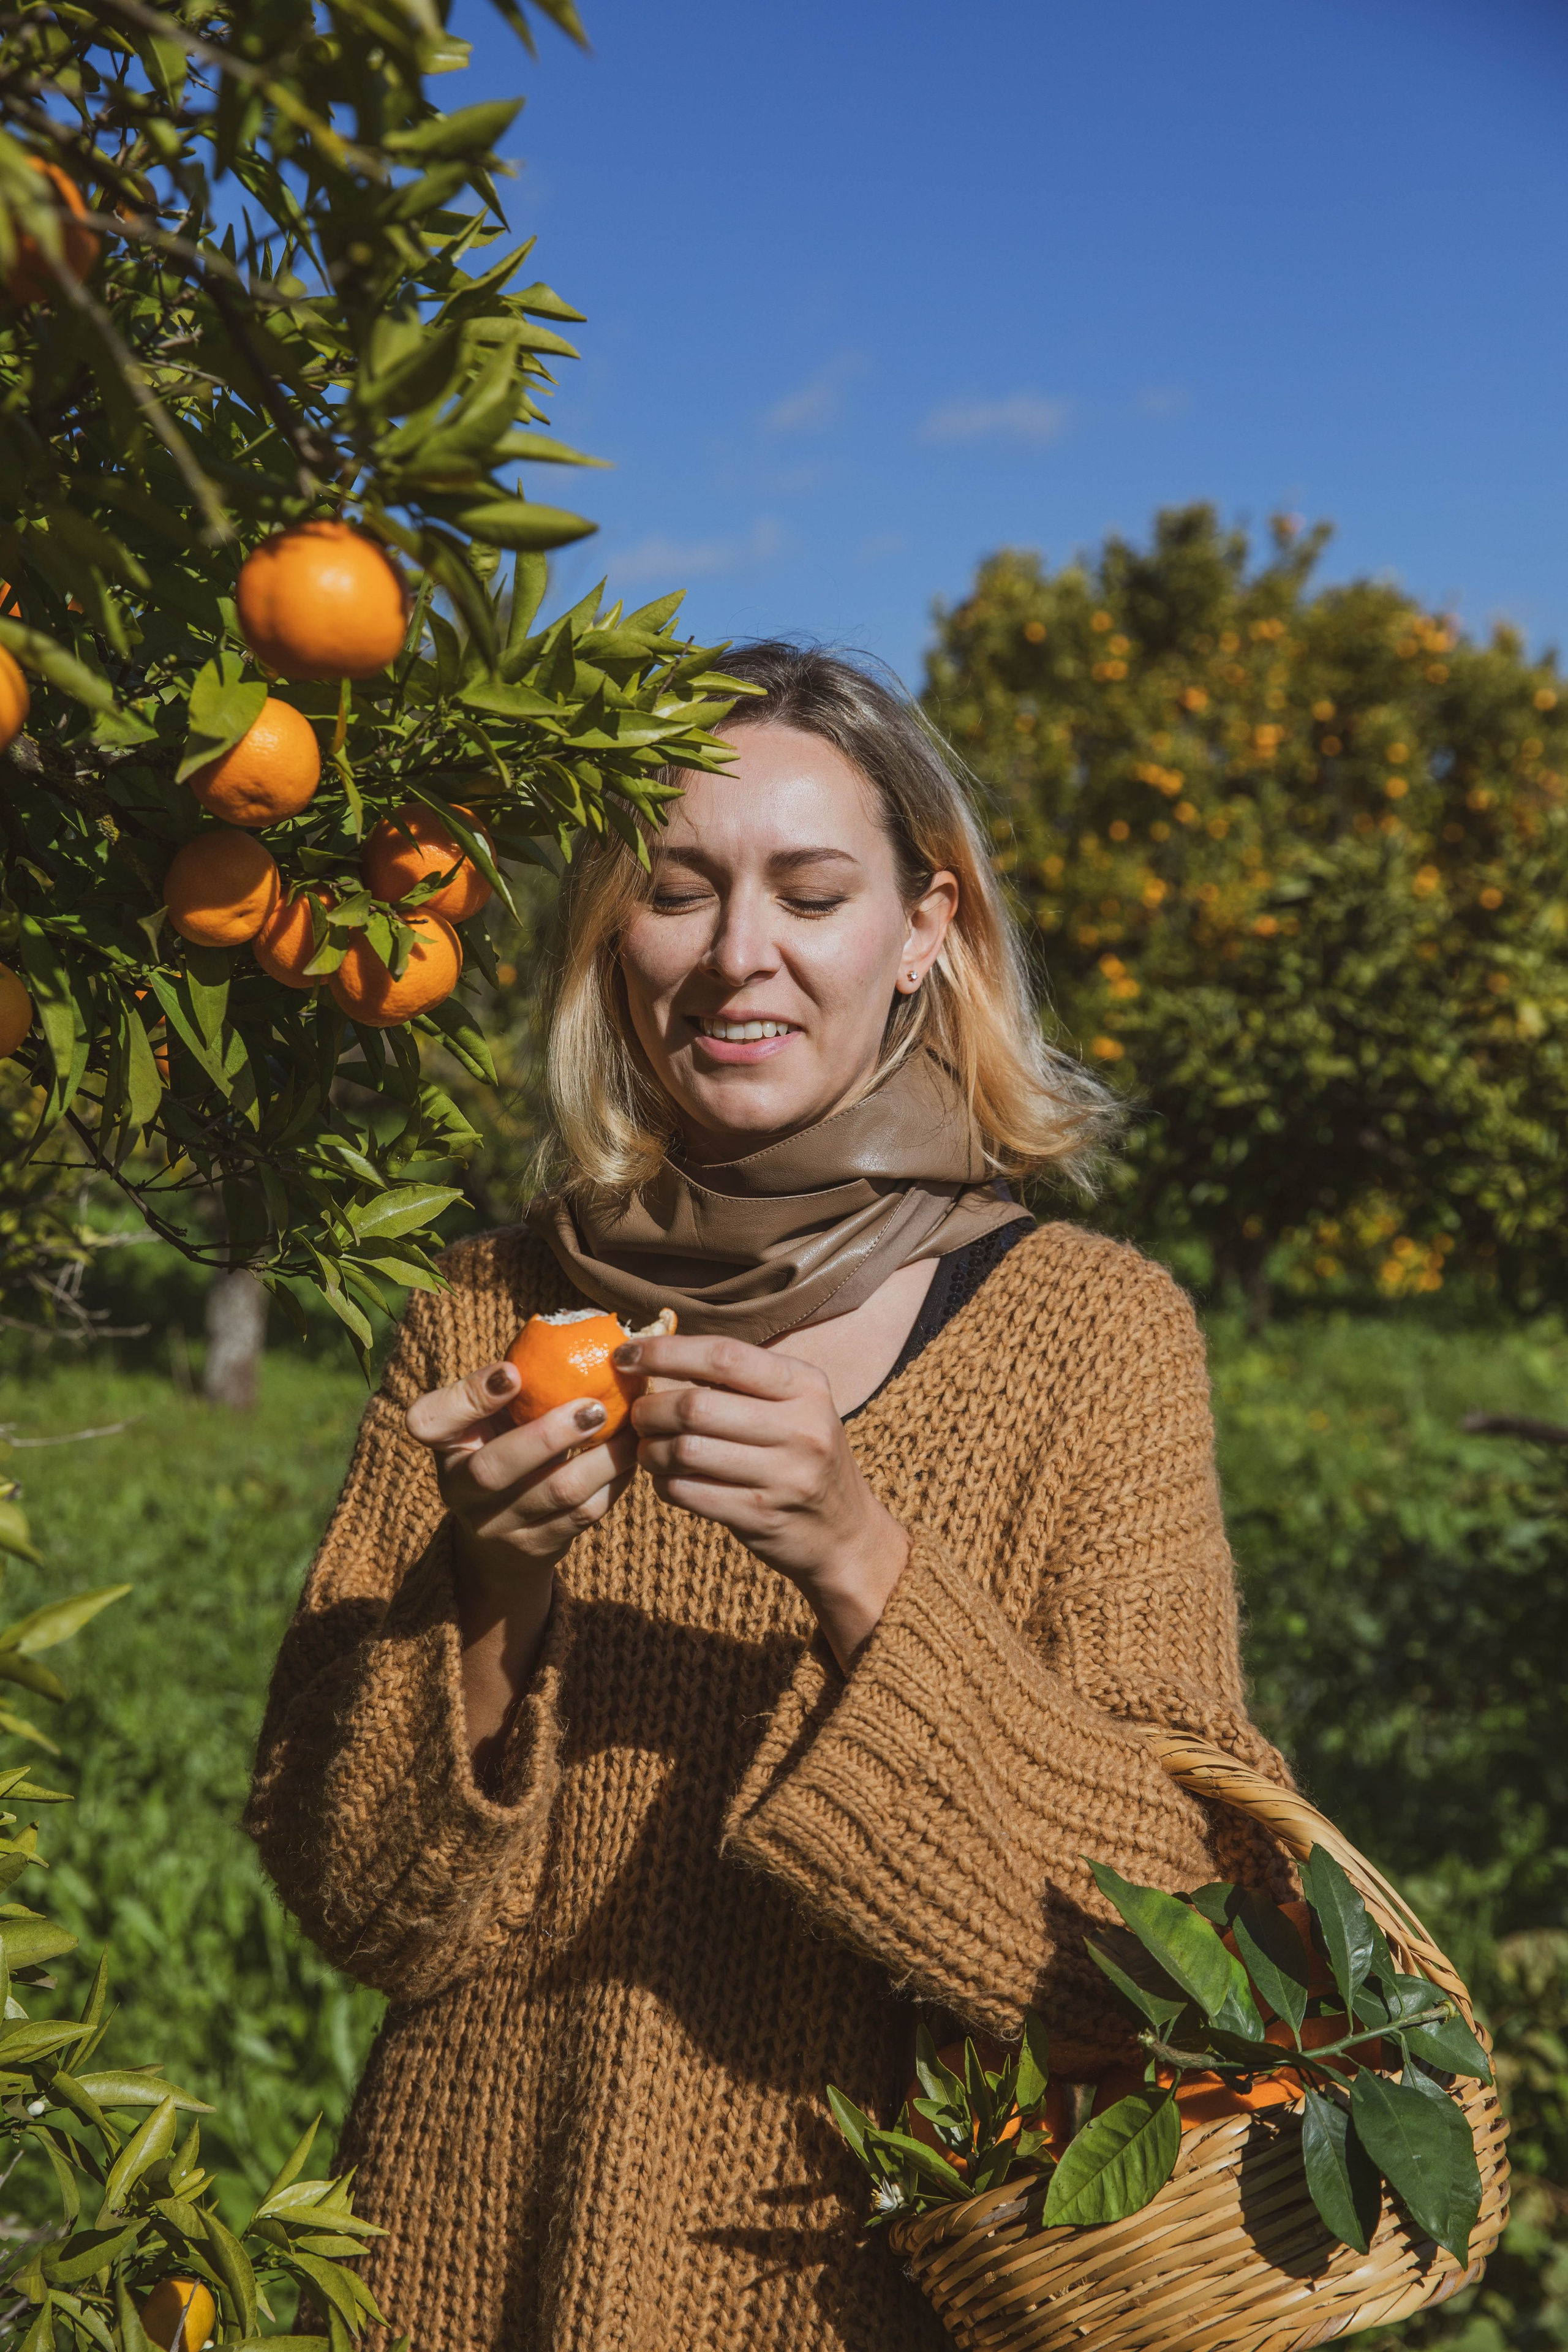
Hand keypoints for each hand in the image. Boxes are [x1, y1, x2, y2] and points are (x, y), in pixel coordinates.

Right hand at [406, 1358, 639, 1767]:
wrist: (500, 1538)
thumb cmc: (501, 1446)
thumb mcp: (488, 1417)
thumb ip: (509, 1384)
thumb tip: (577, 1337)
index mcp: (442, 1443)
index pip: (430, 1420)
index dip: (470, 1396)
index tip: (512, 1371)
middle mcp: (458, 1489)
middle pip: (494, 1468)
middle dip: (548, 1436)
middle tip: (594, 1406)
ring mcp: (496, 1526)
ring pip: (554, 1493)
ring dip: (601, 1458)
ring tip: (631, 1429)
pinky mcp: (537, 1548)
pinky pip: (583, 1515)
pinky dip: (614, 1481)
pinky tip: (631, 1456)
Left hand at [620, 1333, 908, 1669]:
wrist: (844, 1533)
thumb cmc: (802, 1456)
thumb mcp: (792, 1407)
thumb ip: (739, 1382)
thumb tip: (658, 1355)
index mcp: (806, 1385)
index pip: (724, 1356)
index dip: (666, 1351)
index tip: (626, 1354)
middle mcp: (801, 1427)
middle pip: (696, 1406)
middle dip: (651, 1409)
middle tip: (638, 1415)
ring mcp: (784, 1475)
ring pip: (685, 1451)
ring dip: (652, 1449)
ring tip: (650, 1449)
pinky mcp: (761, 1516)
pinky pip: (688, 1492)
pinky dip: (665, 1484)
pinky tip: (668, 1479)